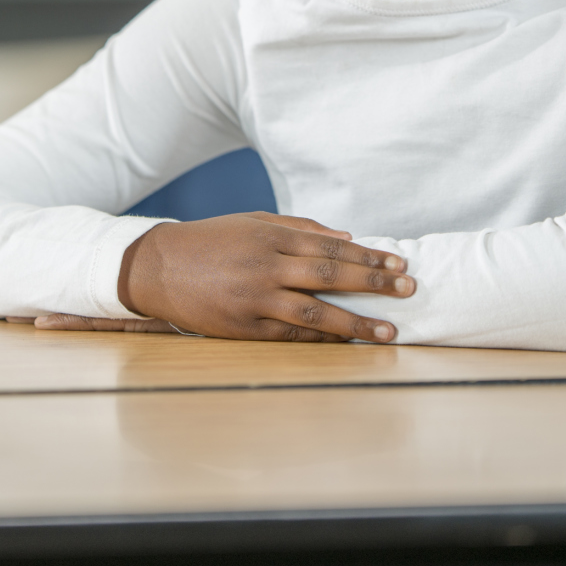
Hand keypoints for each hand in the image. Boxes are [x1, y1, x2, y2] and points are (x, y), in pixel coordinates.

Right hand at [24, 213, 414, 342]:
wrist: (157, 267)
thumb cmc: (211, 240)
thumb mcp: (254, 221)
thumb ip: (301, 228)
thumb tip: (348, 238)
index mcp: (271, 236)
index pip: (331, 246)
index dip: (368, 255)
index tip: (399, 263)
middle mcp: (267, 266)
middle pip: (330, 275)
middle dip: (373, 282)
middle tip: (408, 288)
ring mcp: (255, 299)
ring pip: (316, 313)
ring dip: (356, 323)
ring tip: (389, 331)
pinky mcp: (244, 327)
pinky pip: (290, 335)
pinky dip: (321, 341)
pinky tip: (347, 344)